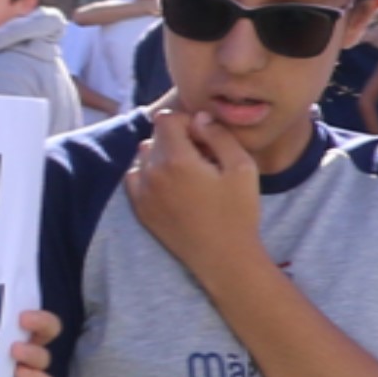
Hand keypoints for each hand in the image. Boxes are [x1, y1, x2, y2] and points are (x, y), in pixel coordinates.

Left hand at [5, 305, 59, 376]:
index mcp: (14, 333)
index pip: (35, 316)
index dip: (36, 313)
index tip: (20, 314)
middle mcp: (26, 348)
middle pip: (49, 329)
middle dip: (42, 321)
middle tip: (23, 320)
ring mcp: (29, 370)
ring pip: (44, 357)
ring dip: (32, 351)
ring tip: (14, 351)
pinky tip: (20, 374)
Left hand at [131, 102, 269, 284]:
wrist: (222, 258)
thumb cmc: (238, 213)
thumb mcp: (242, 168)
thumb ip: (220, 136)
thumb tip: (200, 118)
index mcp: (176, 159)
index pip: (166, 119)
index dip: (187, 122)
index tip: (205, 138)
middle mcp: (152, 172)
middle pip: (154, 136)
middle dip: (176, 139)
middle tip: (202, 157)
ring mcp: (142, 192)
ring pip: (144, 155)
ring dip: (163, 156)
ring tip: (187, 174)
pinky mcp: (140, 208)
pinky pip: (134, 177)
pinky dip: (149, 174)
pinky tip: (172, 186)